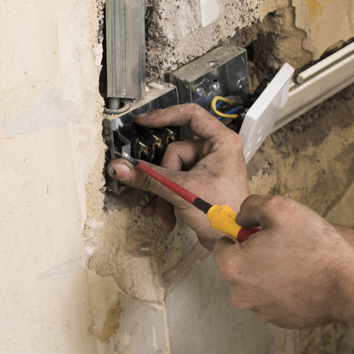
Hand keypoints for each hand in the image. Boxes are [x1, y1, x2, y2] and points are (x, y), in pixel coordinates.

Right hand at [106, 103, 249, 249]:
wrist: (233, 239)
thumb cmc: (222, 212)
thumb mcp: (181, 191)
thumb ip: (149, 178)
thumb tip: (120, 167)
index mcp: (221, 141)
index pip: (190, 115)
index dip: (164, 115)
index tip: (142, 121)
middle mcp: (216, 149)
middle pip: (174, 151)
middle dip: (163, 179)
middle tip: (158, 194)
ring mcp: (208, 165)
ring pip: (172, 170)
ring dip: (164, 193)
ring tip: (163, 213)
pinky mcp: (201, 180)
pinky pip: (176, 181)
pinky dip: (169, 198)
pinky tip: (166, 217)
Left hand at [213, 195, 353, 328]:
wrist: (347, 283)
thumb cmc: (314, 244)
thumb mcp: (281, 207)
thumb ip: (251, 206)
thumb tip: (241, 216)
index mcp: (234, 267)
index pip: (221, 246)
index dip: (240, 232)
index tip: (259, 230)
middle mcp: (241, 294)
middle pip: (240, 266)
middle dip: (256, 253)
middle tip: (284, 242)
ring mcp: (261, 311)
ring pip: (258, 282)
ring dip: (271, 270)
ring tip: (299, 259)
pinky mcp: (280, 320)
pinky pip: (275, 297)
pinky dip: (286, 287)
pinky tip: (306, 276)